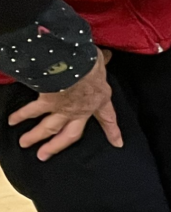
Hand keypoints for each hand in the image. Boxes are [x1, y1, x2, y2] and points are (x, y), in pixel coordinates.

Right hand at [7, 50, 122, 161]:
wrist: (74, 64)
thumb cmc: (90, 62)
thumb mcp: (100, 62)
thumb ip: (103, 61)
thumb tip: (107, 54)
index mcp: (100, 100)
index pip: (109, 118)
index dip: (113, 131)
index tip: (118, 143)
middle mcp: (81, 110)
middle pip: (70, 135)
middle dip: (57, 146)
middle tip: (44, 156)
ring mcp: (63, 109)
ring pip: (49, 128)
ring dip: (35, 137)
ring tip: (24, 144)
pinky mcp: (47, 102)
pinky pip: (32, 111)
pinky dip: (20, 116)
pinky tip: (12, 122)